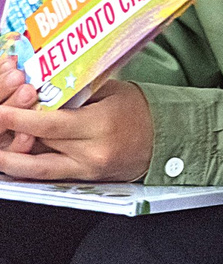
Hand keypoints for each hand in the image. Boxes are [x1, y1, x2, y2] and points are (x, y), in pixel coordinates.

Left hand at [0, 78, 155, 182]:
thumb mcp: (109, 91)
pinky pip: (46, 175)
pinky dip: (24, 167)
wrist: (165, 137)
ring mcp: (87, 169)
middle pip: (38, 144)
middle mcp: (92, 151)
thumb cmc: (137, 109)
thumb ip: (73, 91)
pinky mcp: (83, 178)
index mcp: (101, 124)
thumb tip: (35, 85)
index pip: (50, 124)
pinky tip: (8, 158)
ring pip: (36, 166)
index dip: (18, 118)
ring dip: (9, 156)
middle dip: (9, 132)